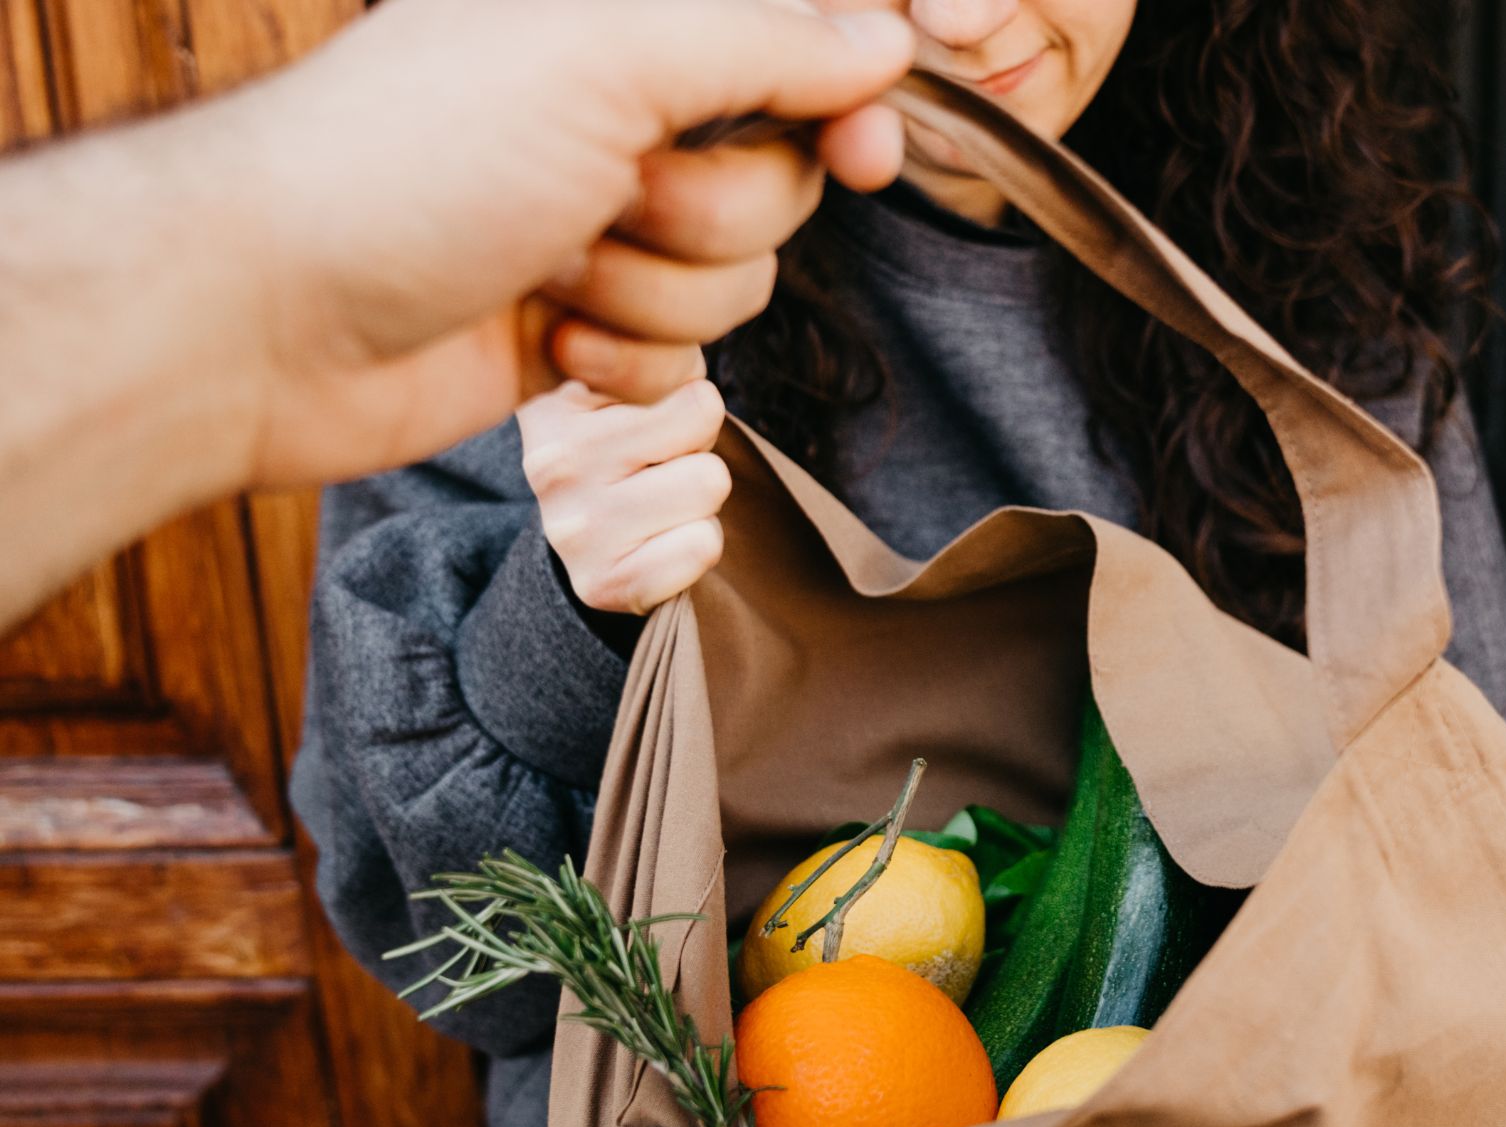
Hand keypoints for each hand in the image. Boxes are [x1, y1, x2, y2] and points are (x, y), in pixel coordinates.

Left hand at [232, 0, 910, 486]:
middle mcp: (612, 116)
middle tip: (615, 200)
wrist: (270, 319)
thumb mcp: (600, 57)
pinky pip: (682, 358)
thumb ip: (760, 39)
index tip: (866, 152)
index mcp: (615, 25)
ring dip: (655, 294)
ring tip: (551, 274)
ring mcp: (596, 225)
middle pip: (780, 180)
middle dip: (711, 213)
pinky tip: (544, 338)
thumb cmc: (407, 163)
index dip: (846, 103)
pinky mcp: (581, 327)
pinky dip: (625, 362)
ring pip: (736, 279)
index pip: (790, 50)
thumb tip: (882, 39)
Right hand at [518, 379, 732, 614]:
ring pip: (709, 483)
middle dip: (696, 446)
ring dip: (700, 496)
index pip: (675, 372)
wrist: (598, 543)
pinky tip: (660, 541)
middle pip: (701, 421)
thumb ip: (663, 361)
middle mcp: (550, 461)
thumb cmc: (634, 446)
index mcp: (554, 399)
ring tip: (660, 500)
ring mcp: (571, 527)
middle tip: (660, 467)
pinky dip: (698, 543)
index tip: (652, 416)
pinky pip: (702, 545)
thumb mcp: (640, 383)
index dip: (690, 399)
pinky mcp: (600, 584)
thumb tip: (691, 396)